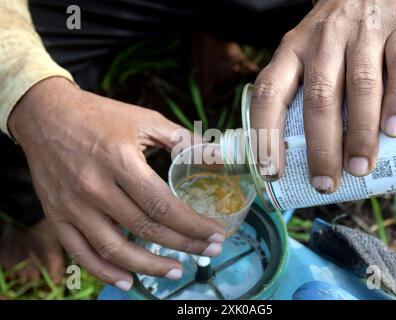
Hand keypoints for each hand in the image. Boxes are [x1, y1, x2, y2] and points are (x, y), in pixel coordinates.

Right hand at [8, 77, 225, 289]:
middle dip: (184, 245)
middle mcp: (95, 186)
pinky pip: (81, 253)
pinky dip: (105, 271)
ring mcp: (73, 205)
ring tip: (177, 271)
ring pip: (115, 248)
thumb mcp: (145, 120)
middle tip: (209, 251)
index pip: (162, 205)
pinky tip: (128, 280)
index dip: (192, 225)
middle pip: (144, 228)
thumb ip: (182, 140)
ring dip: (149, 267)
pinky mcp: (57, 216)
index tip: (216, 234)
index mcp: (120, 160)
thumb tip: (217, 156)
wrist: (46, 115)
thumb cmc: (100, 117)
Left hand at [251, 0, 395, 192]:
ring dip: (359, 134)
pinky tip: (394, 131)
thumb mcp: (306, 54)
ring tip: (360, 168)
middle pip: (318, 99)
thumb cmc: (335, 36)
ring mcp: (362, 33)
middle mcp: (322, 41)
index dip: (265, 135)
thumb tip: (307, 155)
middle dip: (320, 148)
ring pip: (359, 88)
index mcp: (291, 51)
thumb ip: (303, 93)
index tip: (272, 173)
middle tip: (325, 183)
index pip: (268, 94)